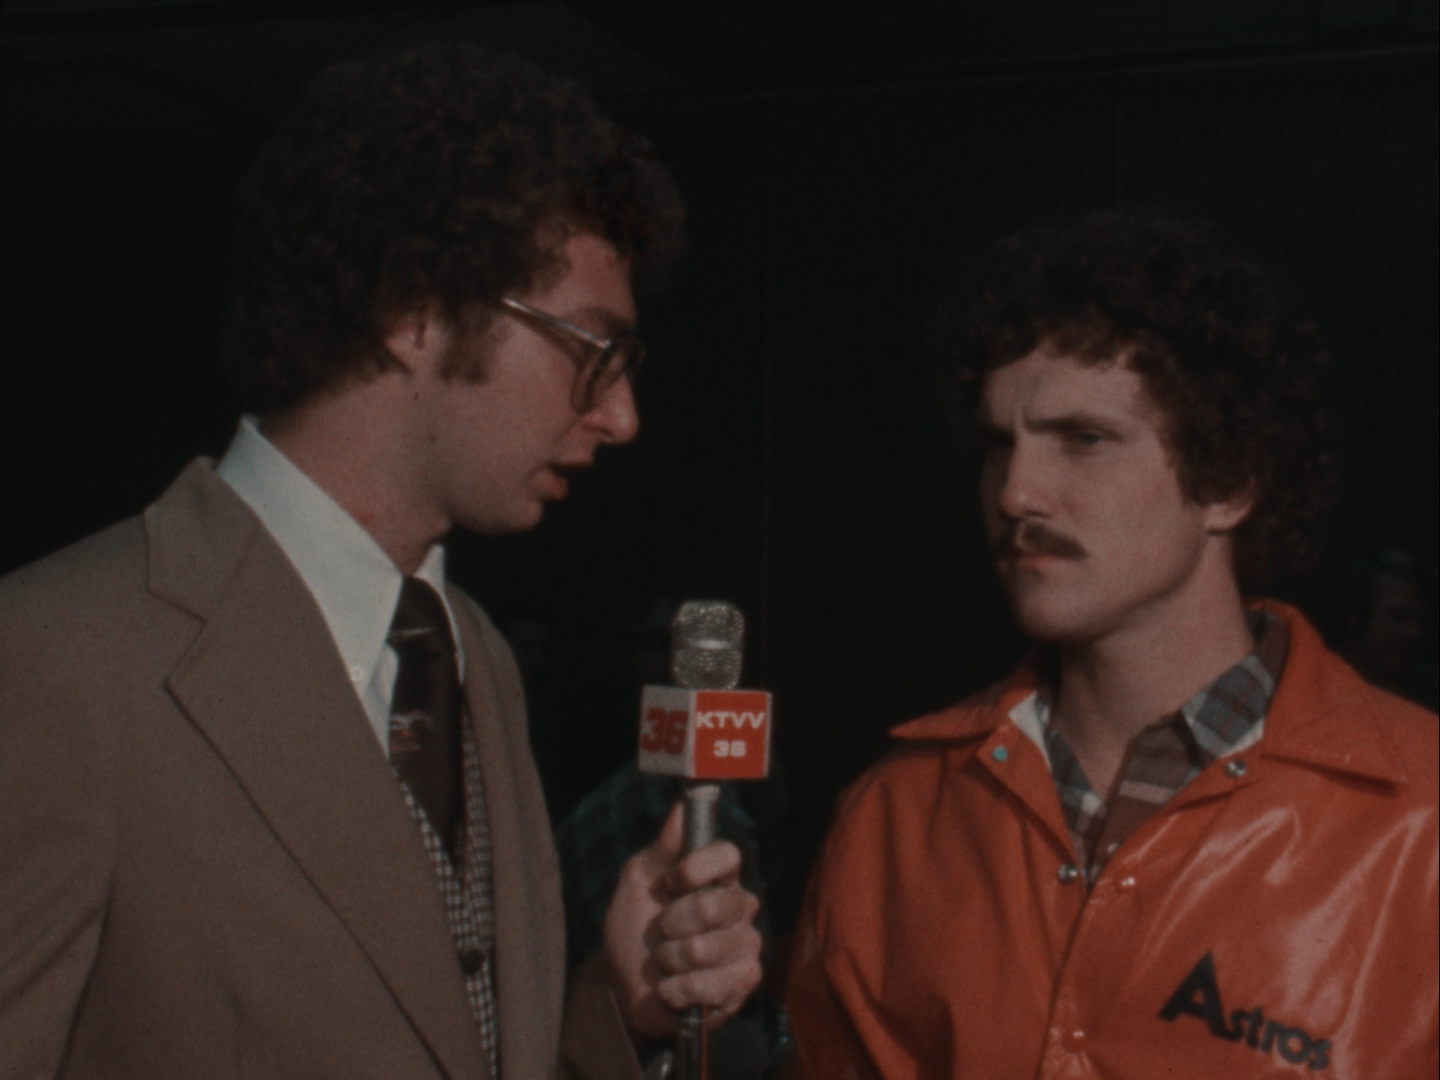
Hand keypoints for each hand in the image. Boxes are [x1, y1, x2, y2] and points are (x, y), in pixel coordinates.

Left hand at [602, 801, 762, 1040]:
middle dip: (671, 922)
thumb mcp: (637, 882)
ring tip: (667, 963)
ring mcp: (746, 945)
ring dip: (669, 959)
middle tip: (662, 931)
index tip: (670, 881)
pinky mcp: (744, 983)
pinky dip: (676, 989)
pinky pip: (707, 985)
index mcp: (719, 876)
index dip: (696, 867)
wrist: (627, 985)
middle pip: (713, 904)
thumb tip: (682, 805)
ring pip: (703, 948)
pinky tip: (673, 988)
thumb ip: (661, 849)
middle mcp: (740, 906)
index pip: (727, 854)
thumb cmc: (636, 928)